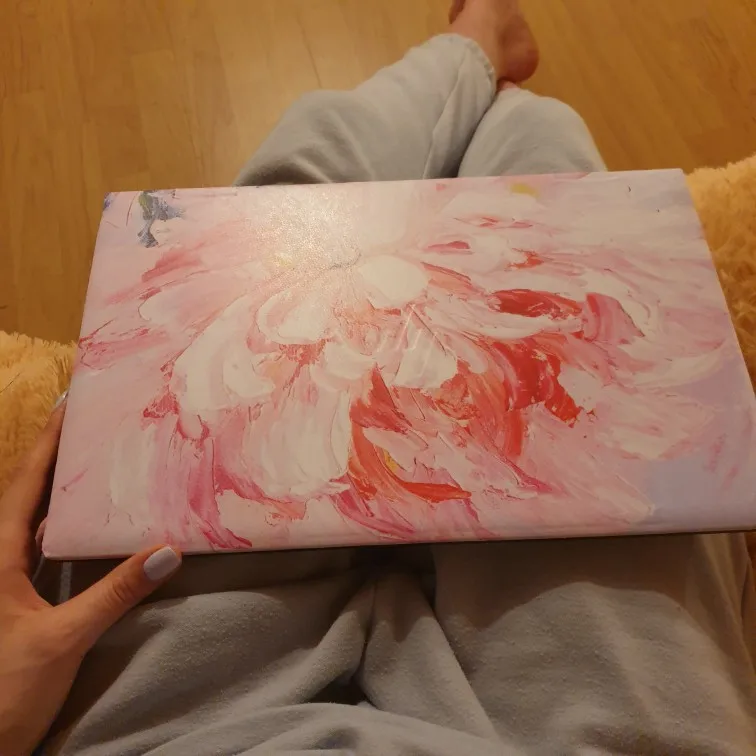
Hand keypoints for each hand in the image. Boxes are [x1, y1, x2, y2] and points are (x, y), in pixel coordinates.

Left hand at [0, 401, 181, 755]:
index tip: (69, 405)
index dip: (47, 443)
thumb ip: (114, 593)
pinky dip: (60, 523)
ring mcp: (1, 580)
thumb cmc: (4, 693)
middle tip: (89, 422)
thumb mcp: (63, 639)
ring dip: (57, 487)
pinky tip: (83, 522)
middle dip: (54, 454)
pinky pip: (35, 546)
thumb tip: (169, 551)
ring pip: (29, 519)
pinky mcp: (11, 599)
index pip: (24, 485)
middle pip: (25, 493)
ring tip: (92, 459)